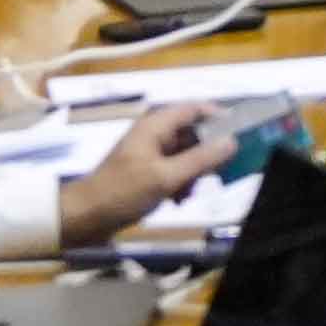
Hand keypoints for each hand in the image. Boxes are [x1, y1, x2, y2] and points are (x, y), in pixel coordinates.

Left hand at [53, 103, 240, 248]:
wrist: (84, 217)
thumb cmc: (123, 192)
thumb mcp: (166, 177)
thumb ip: (201, 159)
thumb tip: (232, 141)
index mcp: (155, 126)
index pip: (193, 108)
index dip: (218, 115)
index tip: (240, 131)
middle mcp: (153, 135)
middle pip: (192, 132)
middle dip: (208, 151)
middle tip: (222, 169)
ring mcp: (149, 154)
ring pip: (185, 154)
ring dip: (195, 171)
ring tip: (195, 190)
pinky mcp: (146, 172)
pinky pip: (174, 170)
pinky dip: (181, 182)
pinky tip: (180, 199)